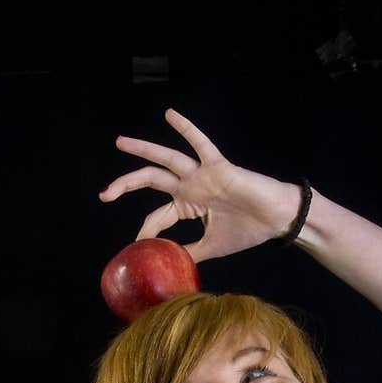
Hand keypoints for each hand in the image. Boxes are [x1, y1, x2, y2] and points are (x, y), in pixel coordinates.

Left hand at [99, 107, 301, 264]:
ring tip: (120, 142)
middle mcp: (191, 186)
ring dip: (143, 149)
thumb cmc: (250, 229)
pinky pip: (201, 144)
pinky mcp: (218, 167)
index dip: (147, 229)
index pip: (159, 215)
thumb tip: (171, 267)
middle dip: (126, 185)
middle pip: (151, 181)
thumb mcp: (212, 246)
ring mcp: (203, 174)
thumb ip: (191, 252)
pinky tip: (170, 115)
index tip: (138, 244)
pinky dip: (187, 128)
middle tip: (103, 194)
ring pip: (167, 159)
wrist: (277, 220)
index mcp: (189, 204)